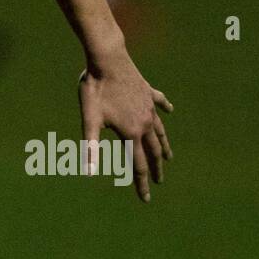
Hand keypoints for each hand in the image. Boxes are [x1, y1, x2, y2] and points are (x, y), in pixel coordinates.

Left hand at [78, 57, 173, 202]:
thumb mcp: (89, 119)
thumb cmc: (96, 89)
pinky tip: (170, 110)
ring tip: (169, 157)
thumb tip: (89, 173)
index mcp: (131, 133)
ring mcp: (149, 107)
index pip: (137, 165)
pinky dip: (165, 108)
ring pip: (160, 131)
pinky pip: (160, 103)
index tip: (145, 200)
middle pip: (152, 151)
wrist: (107, 59)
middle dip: (155, 169)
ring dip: (164, 145)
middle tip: (159, 182)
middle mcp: (145, 122)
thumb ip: (92, 147)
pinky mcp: (148, 92)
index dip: (141, 184)